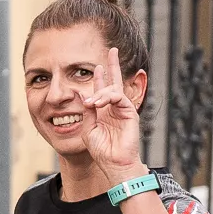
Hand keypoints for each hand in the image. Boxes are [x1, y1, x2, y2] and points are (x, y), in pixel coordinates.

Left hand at [79, 44, 145, 189]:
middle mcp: (114, 108)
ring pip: (114, 90)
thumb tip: (82, 94)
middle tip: (112, 50)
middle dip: (113, 66)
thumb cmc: (101, 150)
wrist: (114, 163)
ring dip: (100, 92)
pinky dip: (108, 97)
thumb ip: (87, 111)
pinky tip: (99, 103)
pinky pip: (119, 97)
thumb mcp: (88, 128)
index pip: (102, 90)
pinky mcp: (130, 113)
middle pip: (115, 82)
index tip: (98, 66)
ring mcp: (123, 110)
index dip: (100, 78)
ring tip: (92, 102)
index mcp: (104, 111)